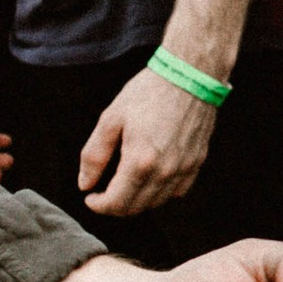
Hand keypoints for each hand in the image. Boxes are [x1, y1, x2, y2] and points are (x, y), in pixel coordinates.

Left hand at [78, 67, 219, 218]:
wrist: (190, 74)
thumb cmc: (149, 92)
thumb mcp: (111, 118)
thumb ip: (95, 155)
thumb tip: (85, 184)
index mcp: (140, 161)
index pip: (116, 203)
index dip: (98, 205)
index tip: (90, 197)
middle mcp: (164, 171)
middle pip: (136, 207)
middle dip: (115, 206)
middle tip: (104, 193)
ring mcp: (184, 168)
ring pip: (157, 203)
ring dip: (137, 201)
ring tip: (125, 185)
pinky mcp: (197, 161)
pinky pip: (178, 191)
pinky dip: (161, 193)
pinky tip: (151, 177)